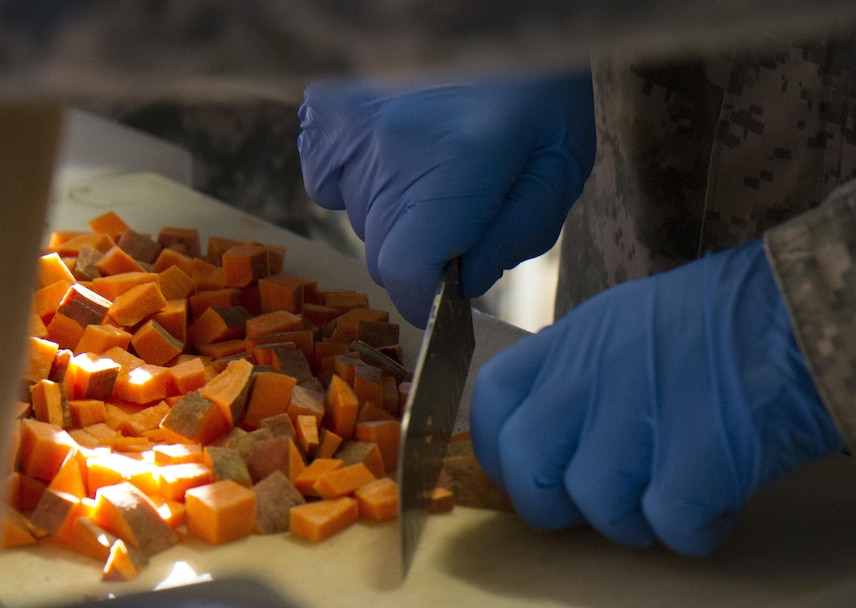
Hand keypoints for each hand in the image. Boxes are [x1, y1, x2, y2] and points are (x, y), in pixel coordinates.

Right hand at [297, 72, 594, 325]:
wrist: (497, 10)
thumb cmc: (541, 84)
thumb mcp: (561, 166)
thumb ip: (517, 236)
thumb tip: (465, 282)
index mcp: (452, 173)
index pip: (405, 276)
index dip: (427, 299)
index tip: (446, 294)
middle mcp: (389, 155)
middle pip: (383, 255)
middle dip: (421, 254)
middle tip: (459, 213)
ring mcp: (349, 129)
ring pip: (358, 219)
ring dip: (393, 213)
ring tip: (432, 166)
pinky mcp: (326, 109)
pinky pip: (326, 179)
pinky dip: (355, 180)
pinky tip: (394, 153)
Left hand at [469, 239, 843, 555]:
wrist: (806, 311)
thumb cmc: (722, 325)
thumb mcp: (623, 326)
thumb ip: (573, 377)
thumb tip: (542, 440)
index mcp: (572, 340)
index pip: (493, 401)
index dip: (498, 451)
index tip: (526, 474)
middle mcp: (592, 373)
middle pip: (526, 466)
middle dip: (554, 506)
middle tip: (600, 502)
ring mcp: (641, 413)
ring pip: (595, 504)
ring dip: (633, 520)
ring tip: (673, 493)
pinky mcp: (699, 455)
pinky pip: (668, 524)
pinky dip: (694, 527)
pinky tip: (717, 497)